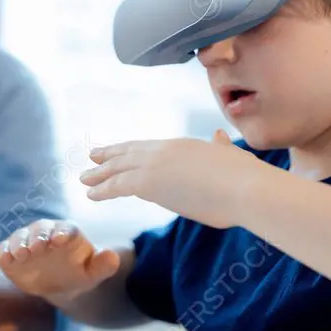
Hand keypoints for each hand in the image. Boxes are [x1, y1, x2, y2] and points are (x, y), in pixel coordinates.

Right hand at [0, 219, 119, 304]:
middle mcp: (45, 233)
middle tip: (38, 247)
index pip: (66, 228)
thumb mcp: (92, 273)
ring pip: (20, 237)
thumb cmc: (79, 274)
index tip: (61, 240)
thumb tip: (113, 256)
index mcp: (68, 233)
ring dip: (20, 243)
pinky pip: (4, 250)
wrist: (59, 285)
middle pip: (40, 229)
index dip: (64, 233)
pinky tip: (5, 259)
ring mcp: (26, 242)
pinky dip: (3, 252)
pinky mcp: (10, 254)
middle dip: (39, 236)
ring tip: (22, 254)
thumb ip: (103, 265)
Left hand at [82, 129, 270, 228]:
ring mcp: (155, 165)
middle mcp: (165, 151)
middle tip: (92, 157)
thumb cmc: (246, 178)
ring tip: (84, 179)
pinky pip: (117, 186)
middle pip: (128, 153)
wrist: (246, 188)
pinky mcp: (149, 183)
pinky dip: (102, 189)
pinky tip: (91, 195)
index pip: (148, 147)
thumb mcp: (231, 157)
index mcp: (182, 145)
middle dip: (109, 156)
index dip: (130, 149)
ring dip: (99, 174)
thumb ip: (220, 147)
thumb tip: (218, 135)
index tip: (117, 150)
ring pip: (118, 168)